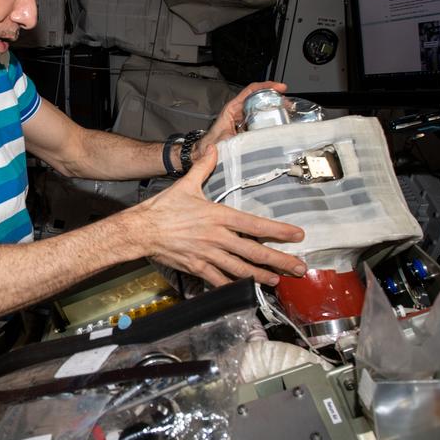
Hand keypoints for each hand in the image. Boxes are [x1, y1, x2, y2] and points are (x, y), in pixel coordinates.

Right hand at [130, 144, 306, 287]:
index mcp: (218, 216)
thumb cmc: (162, 208)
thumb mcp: (186, 185)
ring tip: (276, 280)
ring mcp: (208, 255)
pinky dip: (233, 286)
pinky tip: (245, 290)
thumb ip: (204, 167)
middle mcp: (218, 237)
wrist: (140, 230)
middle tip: (298, 268)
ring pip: (241, 269)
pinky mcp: (197, 267)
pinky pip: (219, 280)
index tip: (297, 235)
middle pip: (255, 252)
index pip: (256, 225)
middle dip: (279, 260)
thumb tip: (215, 149)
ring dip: (261, 276)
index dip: (279, 231)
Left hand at [194, 81, 287, 163]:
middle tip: (287, 102)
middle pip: (259, 98)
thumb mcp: (225, 141)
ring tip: (287, 111)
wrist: (205, 154)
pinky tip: (278, 123)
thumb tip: (250, 141)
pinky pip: (260, 119)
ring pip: (260, 108)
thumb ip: (236, 140)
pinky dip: (270, 119)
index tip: (279, 87)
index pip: (251, 91)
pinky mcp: (246, 127)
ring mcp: (243, 118)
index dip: (266, 86)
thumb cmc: (211, 145)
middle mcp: (238, 111)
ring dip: (273, 108)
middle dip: (274, 97)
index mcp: (232, 109)